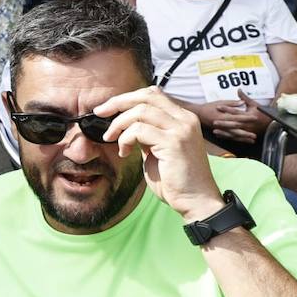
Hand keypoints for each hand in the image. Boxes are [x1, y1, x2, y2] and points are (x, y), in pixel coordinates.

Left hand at [96, 86, 223, 220]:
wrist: (196, 201)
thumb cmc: (176, 180)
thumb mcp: (159, 150)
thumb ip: (148, 135)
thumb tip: (127, 125)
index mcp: (183, 118)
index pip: (153, 94)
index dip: (128, 98)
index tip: (108, 108)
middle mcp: (185, 119)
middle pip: (146, 96)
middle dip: (118, 102)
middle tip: (100, 113)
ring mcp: (181, 129)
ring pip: (140, 111)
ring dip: (119, 124)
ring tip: (112, 139)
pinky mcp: (174, 143)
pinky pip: (139, 130)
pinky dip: (125, 139)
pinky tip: (124, 152)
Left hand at [208, 90, 269, 140]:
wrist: (271, 124)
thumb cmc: (262, 113)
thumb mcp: (254, 104)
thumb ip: (245, 98)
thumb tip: (238, 89)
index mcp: (249, 115)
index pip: (236, 111)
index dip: (227, 109)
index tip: (218, 107)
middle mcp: (248, 124)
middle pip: (234, 123)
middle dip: (224, 123)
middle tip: (214, 121)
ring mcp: (247, 131)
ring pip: (234, 132)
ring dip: (224, 132)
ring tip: (215, 131)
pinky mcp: (246, 136)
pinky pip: (236, 137)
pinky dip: (227, 137)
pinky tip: (220, 136)